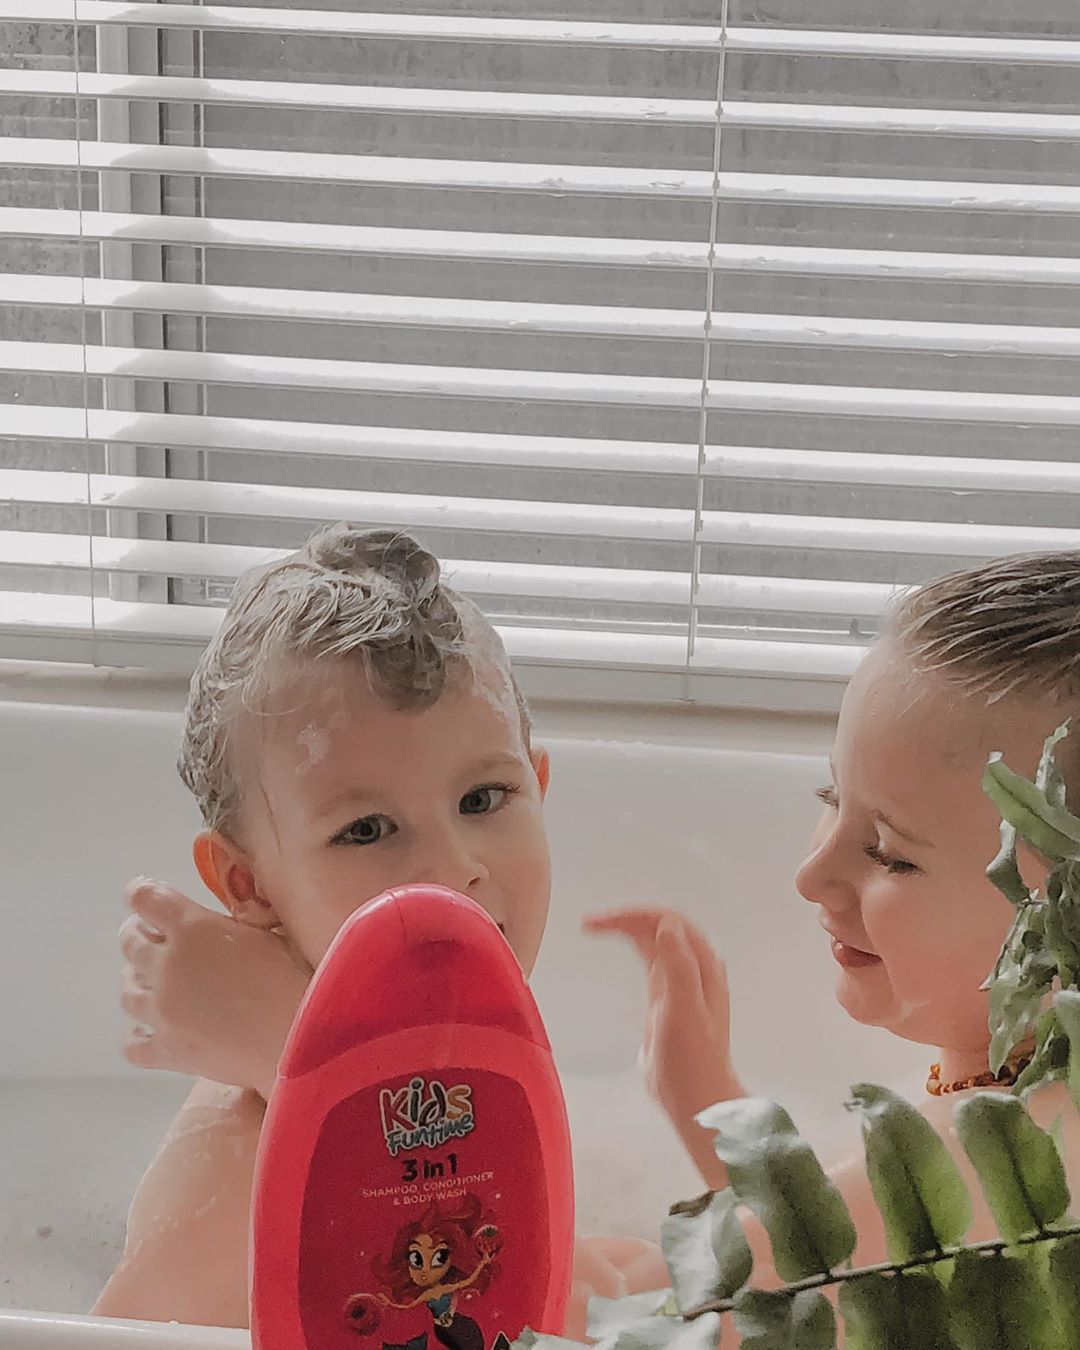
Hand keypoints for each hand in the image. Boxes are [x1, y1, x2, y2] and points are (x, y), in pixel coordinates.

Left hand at [119, 878, 311, 1098]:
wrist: (300, 1036)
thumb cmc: (297, 977)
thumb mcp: (273, 931)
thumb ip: (244, 919)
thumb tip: (236, 914)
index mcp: (193, 927)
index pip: (146, 899)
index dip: (140, 893)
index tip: (141, 894)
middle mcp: (168, 965)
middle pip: (130, 943)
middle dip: (137, 934)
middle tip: (149, 936)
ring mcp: (162, 1011)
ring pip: (126, 991)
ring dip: (135, 981)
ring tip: (148, 981)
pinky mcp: (166, 1051)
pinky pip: (131, 1044)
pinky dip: (136, 1034)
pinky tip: (148, 1029)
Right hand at [584, 908, 741, 1187]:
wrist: (695, 1099)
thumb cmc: (692, 1060)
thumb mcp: (684, 1010)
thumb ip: (678, 967)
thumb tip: (666, 926)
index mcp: (702, 966)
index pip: (669, 922)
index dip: (636, 915)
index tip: (603, 921)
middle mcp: (693, 968)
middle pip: (659, 927)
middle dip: (627, 918)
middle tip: (590, 922)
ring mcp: (679, 983)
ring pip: (652, 941)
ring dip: (626, 928)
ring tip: (594, 925)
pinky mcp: (665, 999)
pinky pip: (648, 960)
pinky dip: (630, 947)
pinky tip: (614, 946)